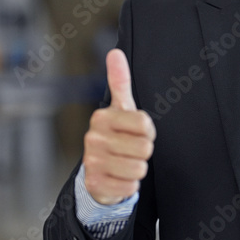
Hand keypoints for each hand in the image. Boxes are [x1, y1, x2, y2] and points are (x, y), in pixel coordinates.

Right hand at [82, 49, 155, 204]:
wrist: (98, 171)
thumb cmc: (115, 136)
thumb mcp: (121, 108)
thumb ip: (120, 81)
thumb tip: (115, 52)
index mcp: (102, 117)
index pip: (145, 125)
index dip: (148, 132)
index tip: (137, 133)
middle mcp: (93, 138)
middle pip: (145, 148)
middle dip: (143, 152)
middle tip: (130, 150)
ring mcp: (92, 162)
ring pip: (139, 168)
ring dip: (137, 169)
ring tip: (125, 163)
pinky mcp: (95, 184)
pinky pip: (130, 187)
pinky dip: (130, 185)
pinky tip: (119, 177)